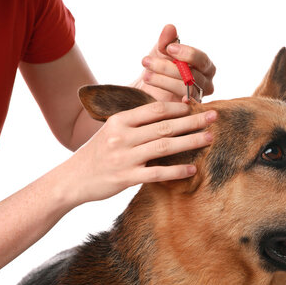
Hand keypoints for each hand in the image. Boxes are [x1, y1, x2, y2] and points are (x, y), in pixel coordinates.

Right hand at [59, 102, 216, 205]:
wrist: (72, 179)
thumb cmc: (97, 153)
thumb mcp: (111, 131)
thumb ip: (135, 123)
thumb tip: (166, 116)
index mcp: (119, 120)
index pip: (154, 109)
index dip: (178, 107)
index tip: (197, 106)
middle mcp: (122, 136)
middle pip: (164, 126)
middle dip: (192, 121)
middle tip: (214, 116)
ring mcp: (124, 157)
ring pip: (164, 147)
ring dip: (190, 141)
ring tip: (209, 138)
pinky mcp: (126, 178)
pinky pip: (157, 174)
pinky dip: (176, 171)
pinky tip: (192, 169)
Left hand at [133, 24, 215, 101]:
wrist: (146, 92)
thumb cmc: (158, 69)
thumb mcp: (160, 52)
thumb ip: (166, 41)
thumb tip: (170, 27)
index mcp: (204, 66)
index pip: (201, 59)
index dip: (187, 53)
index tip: (168, 48)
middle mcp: (206, 83)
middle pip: (193, 75)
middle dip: (168, 67)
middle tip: (146, 61)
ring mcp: (199, 99)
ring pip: (186, 89)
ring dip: (163, 80)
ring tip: (146, 75)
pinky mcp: (189, 112)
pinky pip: (182, 106)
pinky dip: (170, 99)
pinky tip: (157, 94)